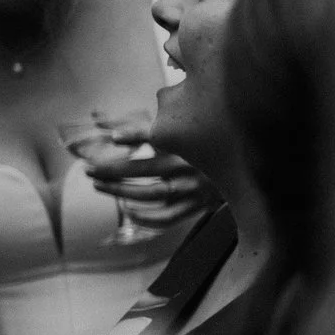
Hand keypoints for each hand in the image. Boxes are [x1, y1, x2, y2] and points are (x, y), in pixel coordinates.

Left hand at [80, 114, 212, 227]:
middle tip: (88, 169)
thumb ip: (136, 121)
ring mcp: (193, 188)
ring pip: (150, 194)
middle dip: (111, 169)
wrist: (247, 166)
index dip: (134, 135)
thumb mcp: (178, 126)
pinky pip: (167, 218)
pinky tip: (128, 212)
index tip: (113, 137)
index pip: (156, 135)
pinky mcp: (198, 205)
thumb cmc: (206, 141)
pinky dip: (145, 218)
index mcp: (187, 141)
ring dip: (120, 191)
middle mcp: (189, 165)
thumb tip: (96, 116)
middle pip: (143, 169)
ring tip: (99, 185)